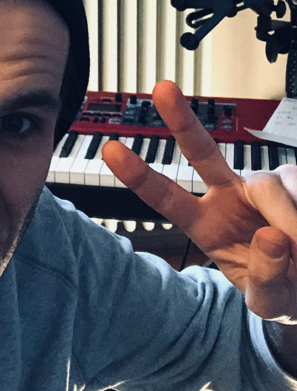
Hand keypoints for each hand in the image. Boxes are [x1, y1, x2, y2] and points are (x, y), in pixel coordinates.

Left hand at [101, 80, 296, 322]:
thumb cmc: (282, 288)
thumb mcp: (267, 301)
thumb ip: (266, 277)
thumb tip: (271, 236)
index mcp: (205, 223)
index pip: (166, 196)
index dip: (138, 174)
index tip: (111, 149)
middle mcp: (228, 194)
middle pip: (202, 151)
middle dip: (181, 120)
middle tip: (161, 89)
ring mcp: (262, 184)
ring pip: (271, 184)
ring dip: (291, 222)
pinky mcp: (296, 180)